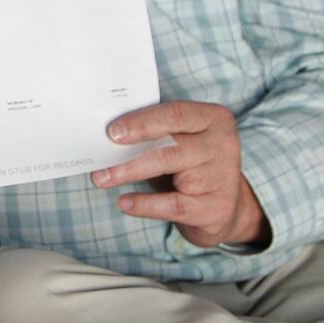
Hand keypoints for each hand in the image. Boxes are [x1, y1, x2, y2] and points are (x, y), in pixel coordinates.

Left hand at [93, 100, 269, 247]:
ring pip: (170, 170)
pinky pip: (174, 204)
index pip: (175, 114)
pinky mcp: (216, 208)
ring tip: (103, 178)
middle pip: (170, 144)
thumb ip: (154, 134)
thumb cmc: (190, 166)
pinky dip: (145, 204)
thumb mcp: (178, 143)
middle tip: (101, 158)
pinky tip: (125, 203)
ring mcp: (222, 176)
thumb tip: (109, 136)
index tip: (113, 132)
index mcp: (212, 118)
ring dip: (130, 173)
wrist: (222, 206)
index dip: (142, 122)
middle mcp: (222, 144)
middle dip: (131, 151)